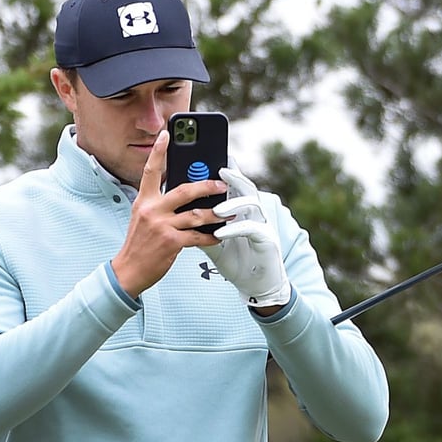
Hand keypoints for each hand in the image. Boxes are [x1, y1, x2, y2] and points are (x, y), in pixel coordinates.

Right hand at [111, 129, 224, 297]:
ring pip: (196, 214)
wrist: (128, 269)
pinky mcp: (171, 242)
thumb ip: (160, 204)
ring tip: (227, 212)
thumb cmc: (139, 243)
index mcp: (143, 201)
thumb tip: (186, 193)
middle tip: (221, 184)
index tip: (166, 134)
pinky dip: (211, 236)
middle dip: (206, 186)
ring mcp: (161, 226)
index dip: (158, 151)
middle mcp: (151, 210)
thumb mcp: (143, 217)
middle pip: (184, 190)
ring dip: (215, 214)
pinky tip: (218, 235)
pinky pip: (198, 236)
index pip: (150, 171)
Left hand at [199, 164, 291, 308]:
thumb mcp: (212, 239)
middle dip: (232, 177)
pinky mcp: (266, 238)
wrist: (254, 283)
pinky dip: (234, 229)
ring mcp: (262, 223)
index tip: (215, 159)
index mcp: (240, 208)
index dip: (228, 169)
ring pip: (250, 203)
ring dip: (232, 204)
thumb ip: (197, 224)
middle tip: (218, 172)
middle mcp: (253, 211)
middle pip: (244, 187)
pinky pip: (251, 228)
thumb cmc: (234, 259)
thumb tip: (174, 209)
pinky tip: (219, 233)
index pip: (233, 183)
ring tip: (216, 209)